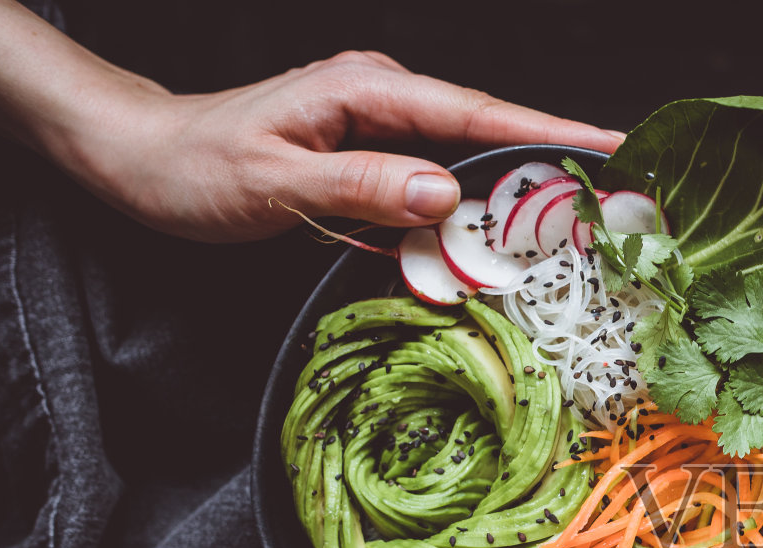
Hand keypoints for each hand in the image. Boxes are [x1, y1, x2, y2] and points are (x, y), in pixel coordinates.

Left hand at [63, 50, 622, 241]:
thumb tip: (447, 193)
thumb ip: (363, 187)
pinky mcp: (372, 161)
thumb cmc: (196, 169)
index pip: (477, 112)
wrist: (141, 161)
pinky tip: (497, 242)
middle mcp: (382, 100)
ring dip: (517, 194)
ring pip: (466, 164)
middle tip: (621, 198)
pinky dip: (471, 215)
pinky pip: (436, 187)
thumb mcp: (274, 181)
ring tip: (578, 224)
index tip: (615, 145)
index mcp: (366, 90)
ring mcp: (379, 130)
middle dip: (555, 163)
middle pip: (488, 134)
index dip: (551, 130)